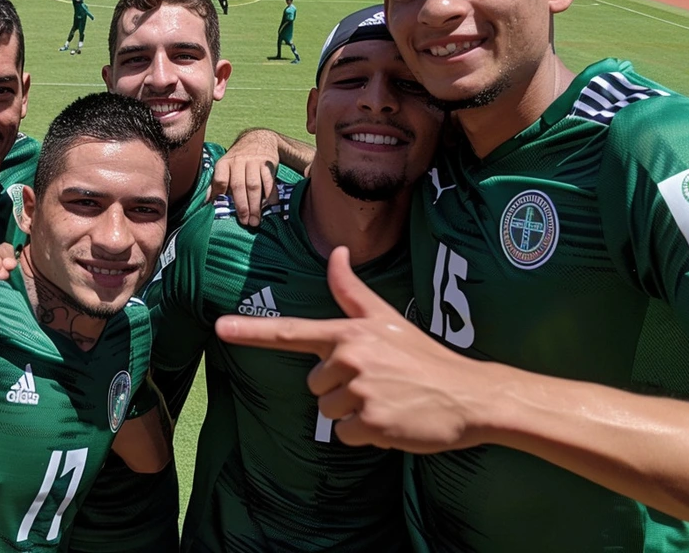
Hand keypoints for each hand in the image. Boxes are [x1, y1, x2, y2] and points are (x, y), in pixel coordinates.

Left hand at [209, 130, 279, 226]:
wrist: (258, 138)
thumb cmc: (239, 159)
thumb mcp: (225, 166)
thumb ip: (217, 184)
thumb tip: (207, 202)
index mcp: (224, 163)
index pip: (220, 179)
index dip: (219, 194)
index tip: (221, 209)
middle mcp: (238, 161)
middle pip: (239, 186)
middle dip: (242, 206)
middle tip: (245, 222)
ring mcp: (254, 162)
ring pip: (254, 186)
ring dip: (256, 205)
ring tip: (256, 220)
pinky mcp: (268, 163)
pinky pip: (269, 181)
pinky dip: (270, 195)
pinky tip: (270, 206)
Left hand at [215, 247, 491, 452]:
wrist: (468, 395)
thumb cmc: (423, 357)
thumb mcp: (384, 319)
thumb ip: (351, 290)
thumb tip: (335, 252)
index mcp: (349, 333)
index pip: (291, 331)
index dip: (252, 331)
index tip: (220, 328)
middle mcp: (350, 358)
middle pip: (314, 385)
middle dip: (340, 389)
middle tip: (378, 382)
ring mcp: (361, 391)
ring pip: (328, 411)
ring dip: (353, 412)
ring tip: (386, 400)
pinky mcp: (372, 423)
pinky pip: (345, 435)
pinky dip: (365, 434)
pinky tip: (390, 419)